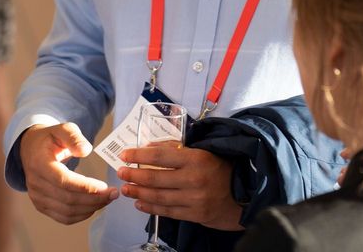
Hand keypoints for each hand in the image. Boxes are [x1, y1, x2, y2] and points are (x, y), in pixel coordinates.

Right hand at [19, 123, 117, 224]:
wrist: (31, 149)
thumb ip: (73, 137)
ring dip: (90, 208)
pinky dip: (81, 215)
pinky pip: (63, 217)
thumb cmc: (50, 138)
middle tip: (113, 193)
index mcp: (39, 163)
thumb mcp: (62, 129)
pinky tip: (94, 206)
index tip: (105, 186)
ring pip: (67, 212)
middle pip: (67, 199)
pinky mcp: (41, 206)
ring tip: (107, 199)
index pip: (63, 181)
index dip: (85, 187)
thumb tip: (85, 150)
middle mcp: (35, 184)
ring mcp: (37, 197)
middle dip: (94, 199)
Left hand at [118, 144, 242, 230]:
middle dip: (134, 175)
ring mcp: (194, 199)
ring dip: (139, 192)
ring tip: (126, 189)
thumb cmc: (219, 168)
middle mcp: (194, 179)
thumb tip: (149, 147)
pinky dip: (151, 208)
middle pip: (156, 177)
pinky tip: (140, 203)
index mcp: (196, 158)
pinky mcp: (194, 215)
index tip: (125, 154)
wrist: (241, 195)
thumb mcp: (201, 151)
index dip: (140, 155)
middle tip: (121, 172)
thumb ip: (176, 148)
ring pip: (159, 196)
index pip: (161, 155)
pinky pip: (167, 211)